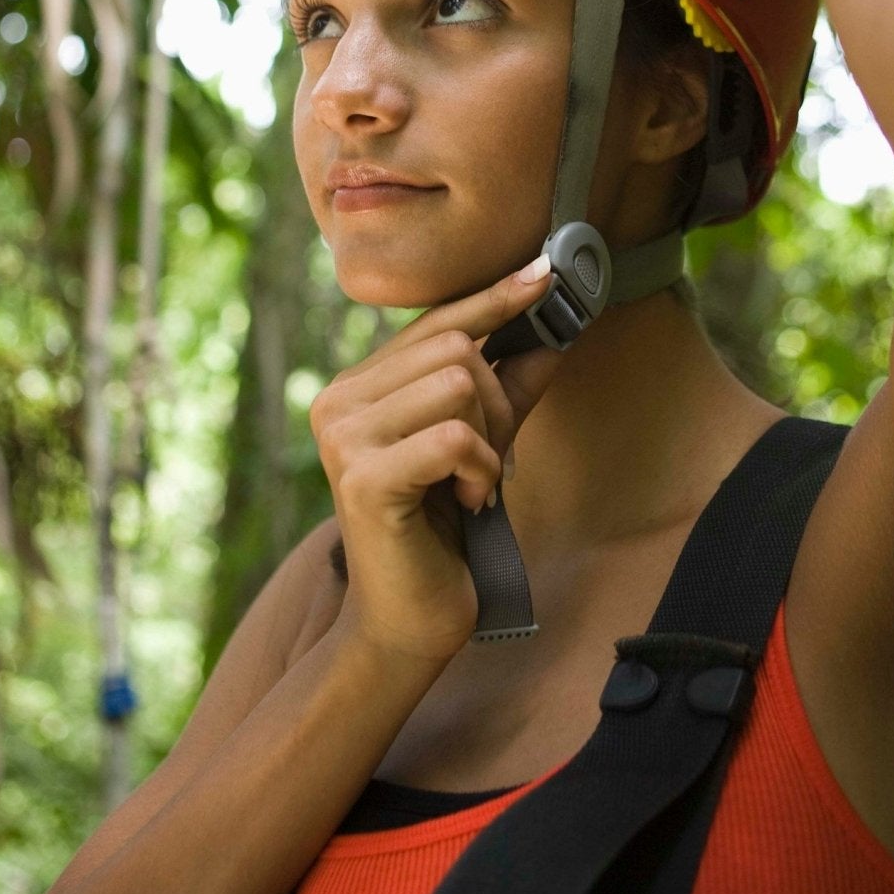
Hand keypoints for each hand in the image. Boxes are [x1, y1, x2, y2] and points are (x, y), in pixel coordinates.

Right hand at [312, 258, 562, 665]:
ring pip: (460, 385)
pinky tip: (465, 502)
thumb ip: (510, 389)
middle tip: (487, 462)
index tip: (545, 271)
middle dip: (498, 405)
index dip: (494, 298)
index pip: (436, 323)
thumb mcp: (482, 445)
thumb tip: (555, 332)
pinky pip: (456, 438)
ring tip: (470, 484)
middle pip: (458, 351)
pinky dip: (481, 471)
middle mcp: (339, 400)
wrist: (408, 622)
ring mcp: (344, 436)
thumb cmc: (442, 532)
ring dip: (490, 442)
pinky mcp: (363, 476)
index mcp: (358, 386)